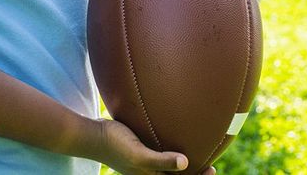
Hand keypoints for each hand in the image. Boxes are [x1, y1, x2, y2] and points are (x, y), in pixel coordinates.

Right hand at [91, 118, 215, 174]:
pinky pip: (160, 153)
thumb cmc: (115, 146)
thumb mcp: (139, 155)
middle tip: (211, 164)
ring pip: (169, 166)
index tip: (212, 169)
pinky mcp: (141, 151)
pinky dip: (170, 152)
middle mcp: (151, 172)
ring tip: (197, 152)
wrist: (94, 135)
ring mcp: (146, 162)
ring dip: (183, 163)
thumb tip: (185, 163)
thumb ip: (161, 160)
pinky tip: (174, 137)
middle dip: (193, 172)